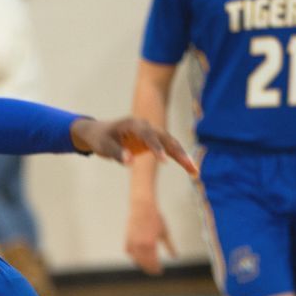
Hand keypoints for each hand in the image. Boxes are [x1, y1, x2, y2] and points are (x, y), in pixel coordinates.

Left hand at [70, 116, 198, 175]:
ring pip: (172, 144)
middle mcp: (146, 127)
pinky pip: (169, 149)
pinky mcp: (154, 142)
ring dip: (183, 157)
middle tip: (189, 166)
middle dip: (178, 153)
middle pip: (166, 139)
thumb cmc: (101, 139)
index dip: (156, 147)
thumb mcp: (104, 146)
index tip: (164, 161)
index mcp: (133, 125)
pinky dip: (179, 158)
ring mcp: (152, 133)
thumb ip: (117, 153)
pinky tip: (191, 169)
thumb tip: (130, 162)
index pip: (148, 135)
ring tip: (195, 171)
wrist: (99, 132)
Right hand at [124, 196, 175, 275]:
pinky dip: (134, 256)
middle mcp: (140, 245)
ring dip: (142, 264)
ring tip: (148, 266)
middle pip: (144, 263)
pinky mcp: (127, 239)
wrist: (143, 207)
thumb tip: (175, 256)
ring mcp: (132, 242)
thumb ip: (170, 246)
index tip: (160, 271)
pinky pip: (130, 252)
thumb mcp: (165, 233)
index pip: (153, 262)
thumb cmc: (155, 218)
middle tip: (155, 271)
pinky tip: (138, 258)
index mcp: (151, 244)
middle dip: (150, 269)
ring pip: (136, 259)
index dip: (156, 269)